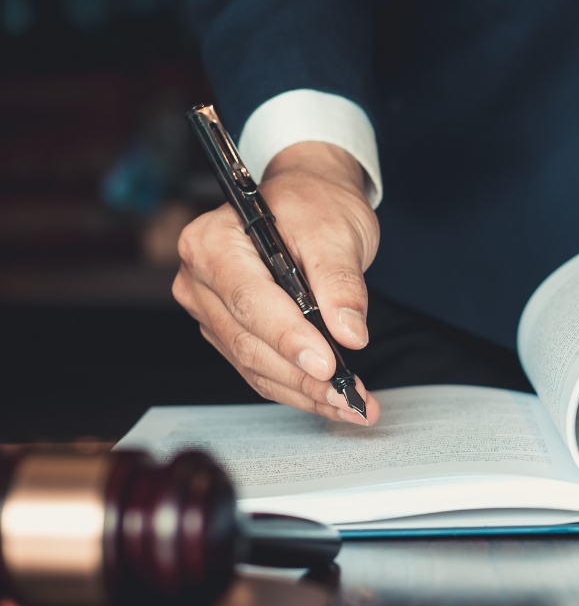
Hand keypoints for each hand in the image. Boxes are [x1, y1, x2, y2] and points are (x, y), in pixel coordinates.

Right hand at [173, 142, 381, 424]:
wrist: (309, 200)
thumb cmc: (315, 205)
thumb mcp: (335, 233)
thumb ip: (340, 283)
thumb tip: (349, 334)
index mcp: (213, 243)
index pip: (249, 301)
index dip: (289, 338)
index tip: (327, 365)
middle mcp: (200, 279)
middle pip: (249, 342)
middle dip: (303, 376)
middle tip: (349, 396)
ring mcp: (210, 310)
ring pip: (255, 365)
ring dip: (304, 392)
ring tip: (352, 405)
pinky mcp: (229, 332)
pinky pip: (260, 370)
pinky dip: (298, 389)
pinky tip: (332, 400)